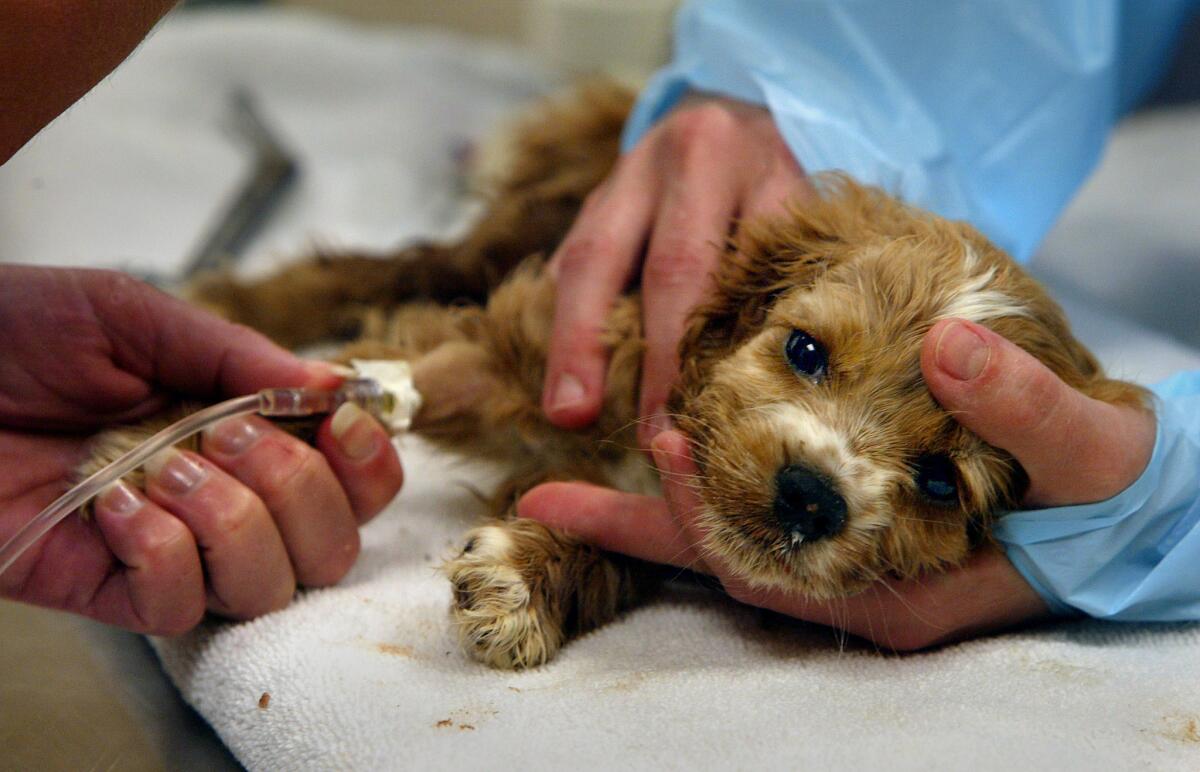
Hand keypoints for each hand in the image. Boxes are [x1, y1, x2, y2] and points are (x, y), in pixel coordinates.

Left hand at [0, 266, 402, 633]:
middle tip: (230, 434)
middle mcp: (225, 498)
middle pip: (332, 544)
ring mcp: (173, 550)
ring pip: (270, 586)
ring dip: (233, 522)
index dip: (368, 462)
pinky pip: (180, 609)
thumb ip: (235, 352)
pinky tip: (112, 506)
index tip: (340, 422)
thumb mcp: (130, 315)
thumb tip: (335, 383)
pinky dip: (161, 554)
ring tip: (163, 469)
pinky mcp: (110, 591)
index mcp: (244, 431)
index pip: (352, 478)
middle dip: (300, 488)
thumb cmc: (9, 331)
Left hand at [520, 318, 1155, 649]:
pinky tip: (661, 451)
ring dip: (654, 512)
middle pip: (726, 562)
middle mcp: (853, 587)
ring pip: (730, 541)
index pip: (773, 567)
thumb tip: (954, 351)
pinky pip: (754, 513)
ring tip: (566, 491)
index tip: (666, 449)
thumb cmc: (1105, 481)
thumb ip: (1026, 406)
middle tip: (554, 497)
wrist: (1116, 491)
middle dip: (643, 529)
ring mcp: (841, 562)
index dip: (710, 516)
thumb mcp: (1087, 443)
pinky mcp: (840, 526)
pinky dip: (704, 489)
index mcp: (896, 591)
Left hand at [542, 94, 814, 446]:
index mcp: (634, 172)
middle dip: (663, 364)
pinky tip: (776, 384)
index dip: (577, 340)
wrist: (758, 111)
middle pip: (677, 271)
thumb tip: (566, 387)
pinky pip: (802, 279)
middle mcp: (700, 160)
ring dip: (732, 358)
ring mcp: (771, 174)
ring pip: (749, 277)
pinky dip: (784, 336)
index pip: (594, 258)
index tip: (570, 413)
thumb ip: (590, 279)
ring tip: (719, 424)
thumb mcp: (622, 211)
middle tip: (656, 437)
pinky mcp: (825, 202)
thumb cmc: (675, 186)